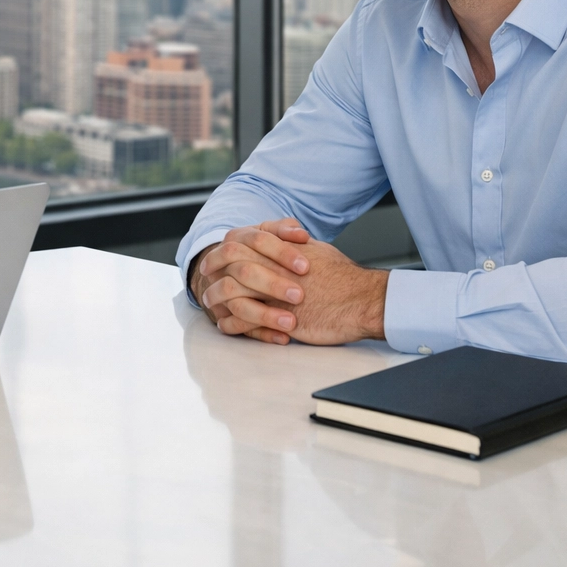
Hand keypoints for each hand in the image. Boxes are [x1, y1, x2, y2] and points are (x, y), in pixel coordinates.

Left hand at [192, 220, 388, 345]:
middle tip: (204, 276)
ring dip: (216, 297)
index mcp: (280, 249)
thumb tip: (285, 241)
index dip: (223, 249)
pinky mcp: (277, 317)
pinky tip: (225, 325)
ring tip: (210, 302)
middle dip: (211, 268)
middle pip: (229, 262)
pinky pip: (243, 320)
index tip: (214, 256)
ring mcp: (273, 292)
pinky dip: (230, 323)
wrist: (362, 300)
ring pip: (230, 291)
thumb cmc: (345, 278)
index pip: (240, 242)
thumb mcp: (317, 251)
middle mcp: (273, 266)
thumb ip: (294, 247)